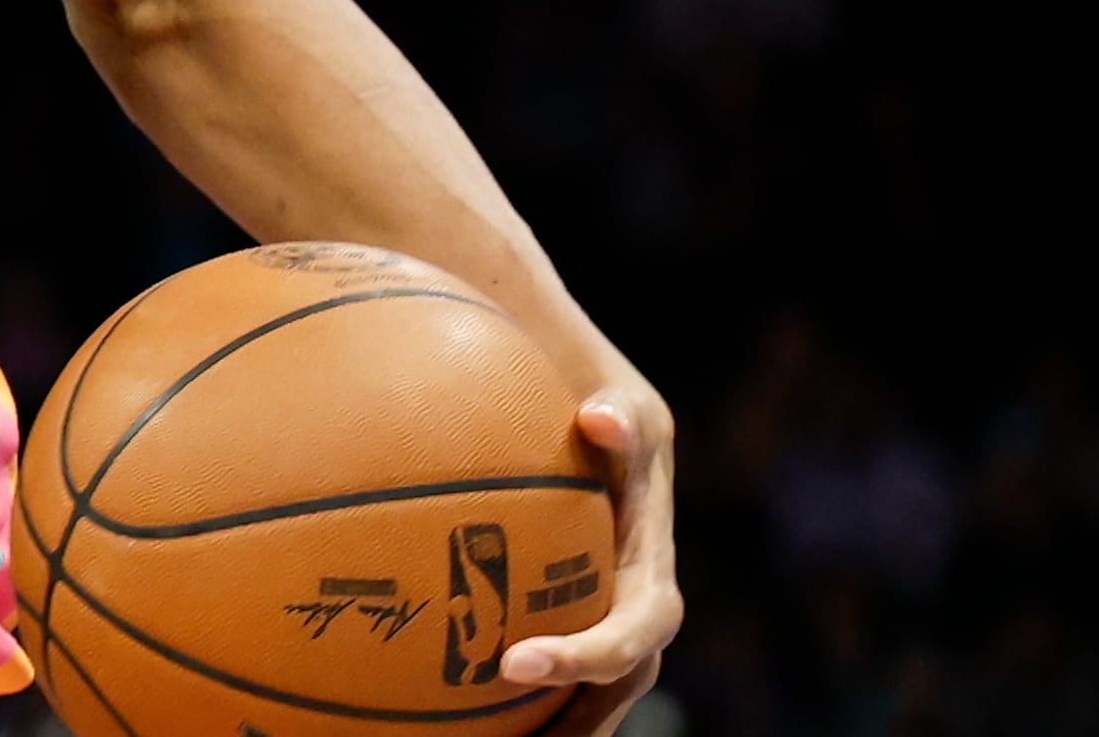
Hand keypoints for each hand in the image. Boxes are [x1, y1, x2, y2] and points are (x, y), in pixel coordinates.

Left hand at [509, 384, 682, 733]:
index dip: (588, 655)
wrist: (600, 408)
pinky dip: (516, 697)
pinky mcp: (569, 610)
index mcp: (650, 565)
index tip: (515, 663)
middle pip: (618, 681)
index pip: (637, 626)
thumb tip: (601, 420)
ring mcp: (604, 609)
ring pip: (590, 689)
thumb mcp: (618, 395)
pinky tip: (448, 709)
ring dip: (555, 722)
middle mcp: (633, 600)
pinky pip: (547, 659)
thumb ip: (619, 415)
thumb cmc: (601, 399)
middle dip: (577, 719)